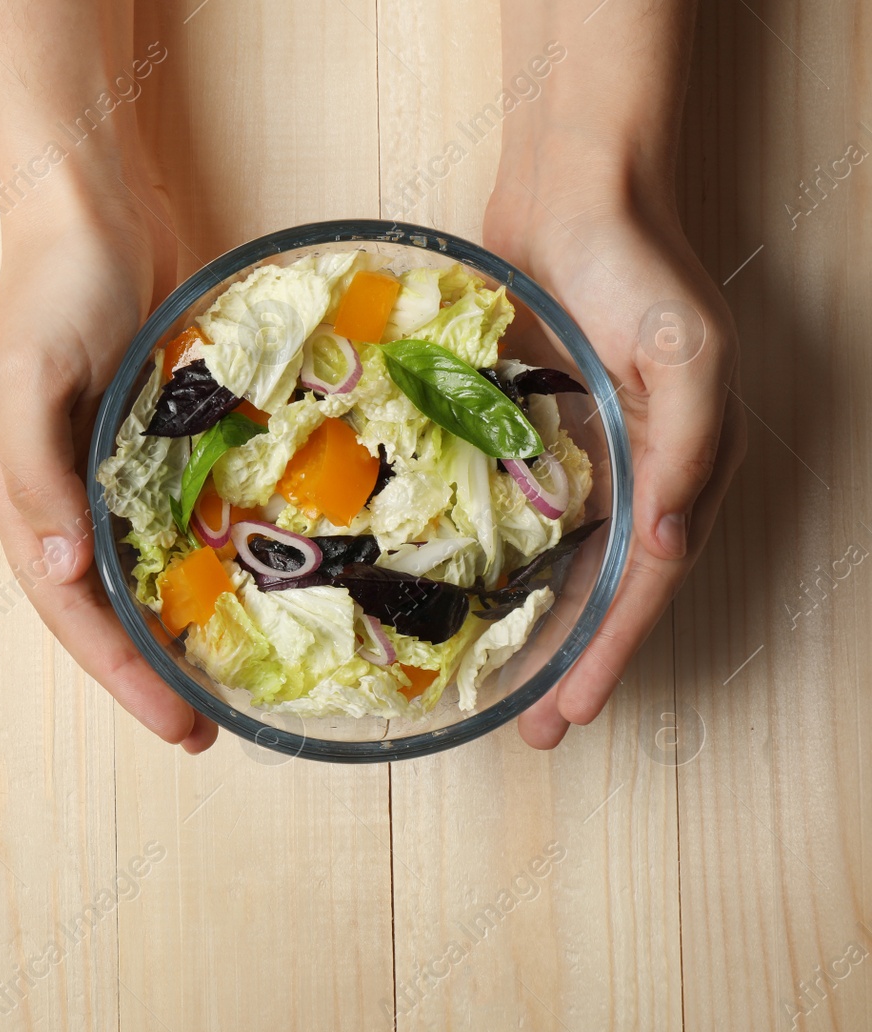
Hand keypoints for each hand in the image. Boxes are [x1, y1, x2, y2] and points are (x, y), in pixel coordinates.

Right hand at [0, 161, 218, 752]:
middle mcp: (57, 498)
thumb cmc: (51, 290)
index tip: (175, 723)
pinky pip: (168, 526)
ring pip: (133, 578)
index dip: (117, 672)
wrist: (91, 211)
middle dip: (145, 674)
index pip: (66, 609)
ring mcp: (102, 474)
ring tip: (219, 686)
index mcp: (17, 494)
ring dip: (169, 633)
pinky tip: (233, 595)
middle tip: (203, 730)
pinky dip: (193, 569)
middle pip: (98, 609)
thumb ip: (35, 475)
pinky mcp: (145, 448)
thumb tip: (57, 574)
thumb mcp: (26, 377)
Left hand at [484, 161, 746, 749]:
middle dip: (571, 661)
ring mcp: (573, 451)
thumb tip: (669, 552)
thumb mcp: (687, 354)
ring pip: (555, 560)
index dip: (610, 652)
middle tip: (530, 728)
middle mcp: (628, 470)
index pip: (645, 585)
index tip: (571, 713)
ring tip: (494, 684)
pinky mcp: (521, 425)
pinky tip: (459, 591)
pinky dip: (495, 555)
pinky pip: (508, 507)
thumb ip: (688, 451)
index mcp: (678, 465)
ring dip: (531, 623)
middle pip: (603, 588)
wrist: (569, 186)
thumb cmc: (634, 264)